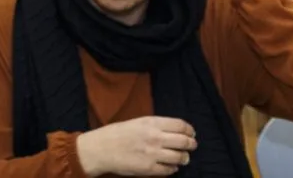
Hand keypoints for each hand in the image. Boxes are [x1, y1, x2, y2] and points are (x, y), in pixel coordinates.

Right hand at [76, 116, 197, 175]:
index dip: (189, 130)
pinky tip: (169, 165)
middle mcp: (155, 138)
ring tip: (182, 157)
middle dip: (191, 144)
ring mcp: (153, 154)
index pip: (181, 125)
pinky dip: (173, 168)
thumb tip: (175, 130)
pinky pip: (170, 170)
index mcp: (151, 123)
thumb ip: (156, 125)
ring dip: (184, 158)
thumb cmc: (117, 134)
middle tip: (191, 146)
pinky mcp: (150, 169)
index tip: (191, 133)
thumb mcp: (137, 122)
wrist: (100, 149)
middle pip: (185, 142)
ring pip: (181, 157)